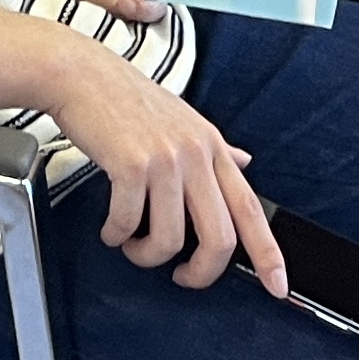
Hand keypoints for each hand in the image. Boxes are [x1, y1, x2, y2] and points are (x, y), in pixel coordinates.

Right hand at [53, 36, 282, 292]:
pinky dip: (117, 235)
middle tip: (183, 277)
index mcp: (211, 146)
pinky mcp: (131, 165)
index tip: (278, 286)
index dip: (269, 253)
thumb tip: (245, 161)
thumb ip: (214, 148)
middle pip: (219, 238)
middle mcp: (195, 153)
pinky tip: (110, 230)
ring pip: (170, 239)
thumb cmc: (125, 97)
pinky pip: (130, 222)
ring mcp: (165, 159)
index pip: (250, 208)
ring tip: (130, 244)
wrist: (80, 73)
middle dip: (202, 273)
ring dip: (146, 255)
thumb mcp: (182, 117)